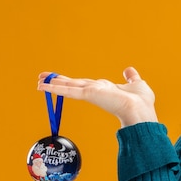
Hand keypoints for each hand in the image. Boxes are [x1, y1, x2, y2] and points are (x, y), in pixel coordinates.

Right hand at [37, 67, 157, 127]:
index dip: (72, 81)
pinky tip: (44, 86)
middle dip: (58, 81)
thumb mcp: (136, 84)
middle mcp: (96, 91)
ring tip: (39, 82)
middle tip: (42, 78)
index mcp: (105, 89)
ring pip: (69, 87)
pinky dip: (56, 88)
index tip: (61, 79)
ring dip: (54, 84)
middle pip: (73, 84)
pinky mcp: (89, 94)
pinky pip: (69, 90)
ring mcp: (92, 93)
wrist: (141, 110)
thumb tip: (129, 70)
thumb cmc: (141, 101)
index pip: (84, 84)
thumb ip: (131, 77)